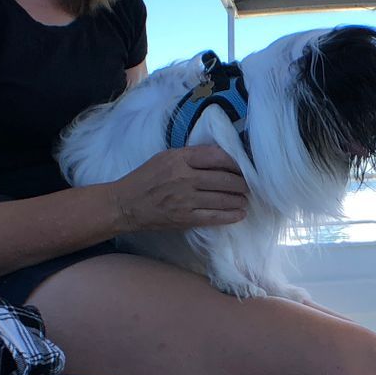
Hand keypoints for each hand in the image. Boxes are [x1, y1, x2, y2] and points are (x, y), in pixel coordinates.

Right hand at [113, 145, 248, 232]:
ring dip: (239, 199)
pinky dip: (230, 215)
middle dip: (242, 182)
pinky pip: (214, 217)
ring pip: (223, 198)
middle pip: (224, 178)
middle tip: (250, 185)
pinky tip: (240, 213)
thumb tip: (220, 157)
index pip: (217, 156)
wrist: (125, 204)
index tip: (244, 166)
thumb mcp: (165, 158)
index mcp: (179, 159)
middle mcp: (184, 178)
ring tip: (247, 198)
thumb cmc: (145, 178)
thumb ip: (190, 156)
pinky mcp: (185, 218)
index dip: (235, 162)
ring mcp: (185, 200)